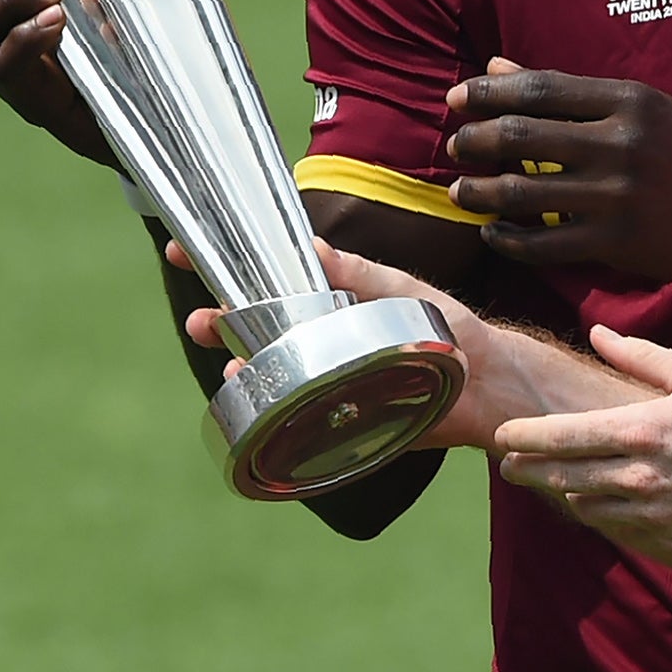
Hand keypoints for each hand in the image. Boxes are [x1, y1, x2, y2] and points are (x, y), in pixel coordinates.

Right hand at [175, 237, 523, 452]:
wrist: (488, 383)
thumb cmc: (448, 328)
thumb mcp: (404, 291)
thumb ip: (360, 273)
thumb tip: (314, 247)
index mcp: (332, 305)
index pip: (269, 284)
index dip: (227, 270)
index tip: (183, 250)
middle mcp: (321, 343)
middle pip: (255, 332)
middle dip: (220, 324)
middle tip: (201, 321)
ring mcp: (325, 383)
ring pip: (268, 376)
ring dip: (243, 370)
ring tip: (236, 365)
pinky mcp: (338, 424)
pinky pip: (295, 422)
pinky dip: (272, 414)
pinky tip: (262, 404)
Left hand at [444, 61, 671, 287]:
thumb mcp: (643, 109)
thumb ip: (570, 91)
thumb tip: (495, 67)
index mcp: (628, 100)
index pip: (538, 89)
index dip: (487, 93)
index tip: (457, 98)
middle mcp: (620, 144)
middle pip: (520, 136)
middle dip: (473, 140)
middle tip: (457, 145)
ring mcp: (616, 196)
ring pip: (520, 193)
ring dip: (478, 191)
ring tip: (460, 190)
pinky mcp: (616, 242)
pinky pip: (541, 244)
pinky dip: (506, 239)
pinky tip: (493, 232)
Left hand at [496, 325, 671, 565]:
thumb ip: (641, 356)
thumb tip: (599, 333)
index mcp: (642, 431)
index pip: (563, 436)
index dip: (525, 436)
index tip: (503, 435)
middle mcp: (639, 478)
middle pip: (562, 477)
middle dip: (529, 470)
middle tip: (510, 464)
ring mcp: (652, 516)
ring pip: (586, 508)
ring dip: (564, 493)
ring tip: (554, 481)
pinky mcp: (668, 544)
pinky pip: (617, 532)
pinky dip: (600, 516)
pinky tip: (598, 504)